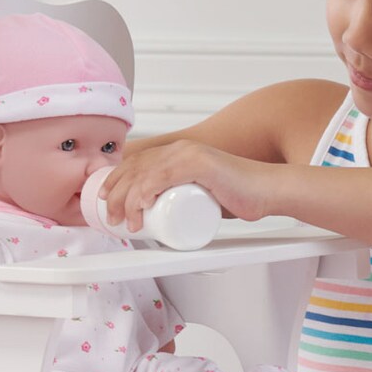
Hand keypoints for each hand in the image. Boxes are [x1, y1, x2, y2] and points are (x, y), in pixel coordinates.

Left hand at [97, 140, 277, 231]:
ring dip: (128, 200)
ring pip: (146, 174)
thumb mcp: (199, 194)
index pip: (136, 163)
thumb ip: (181, 198)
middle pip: (135, 168)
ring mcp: (190, 154)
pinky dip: (148, 189)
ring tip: (126, 221)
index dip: (115, 180)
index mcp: (177, 152)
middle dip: (115, 194)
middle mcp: (180, 149)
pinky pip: (166, 174)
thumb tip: (160, 216)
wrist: (266, 191)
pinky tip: (140, 204)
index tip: (105, 199)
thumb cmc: (238, 195)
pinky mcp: (201, 163)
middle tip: (111, 217)